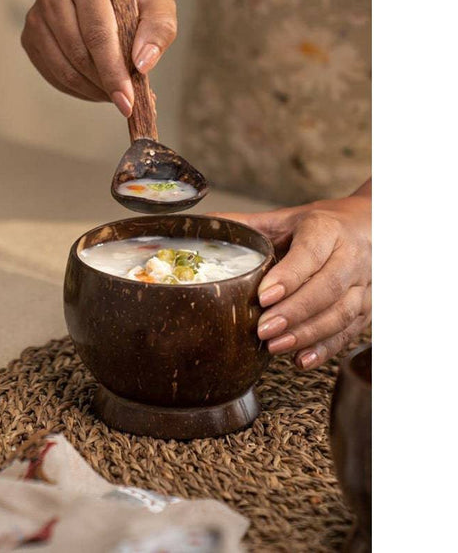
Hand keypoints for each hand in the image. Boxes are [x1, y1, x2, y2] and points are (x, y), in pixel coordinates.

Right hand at [21, 0, 176, 116]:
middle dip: (104, 85)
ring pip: (64, 70)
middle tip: (126, 103)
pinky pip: (53, 76)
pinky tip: (97, 87)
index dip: (113, 71)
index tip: (128, 101)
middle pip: (78, 54)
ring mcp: (36, 16)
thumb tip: (142, 64)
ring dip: (92, 91)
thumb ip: (158, 31)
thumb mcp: (158, 6)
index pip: (97, 33)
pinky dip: (78, 90)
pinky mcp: (30, 37)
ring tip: (114, 94)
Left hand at [211, 191, 370, 369]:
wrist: (372, 226)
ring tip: (275, 346)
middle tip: (263, 329)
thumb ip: (248, 224)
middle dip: (294, 312)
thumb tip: (205, 224)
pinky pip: (351, 331)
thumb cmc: (322, 225)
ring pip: (342, 313)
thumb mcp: (286, 218)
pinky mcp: (369, 307)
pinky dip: (326, 349)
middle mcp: (352, 255)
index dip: (289, 276)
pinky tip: (301, 359)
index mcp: (327, 229)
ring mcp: (364, 283)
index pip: (311, 253)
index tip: (263, 296)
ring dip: (308, 333)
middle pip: (328, 287)